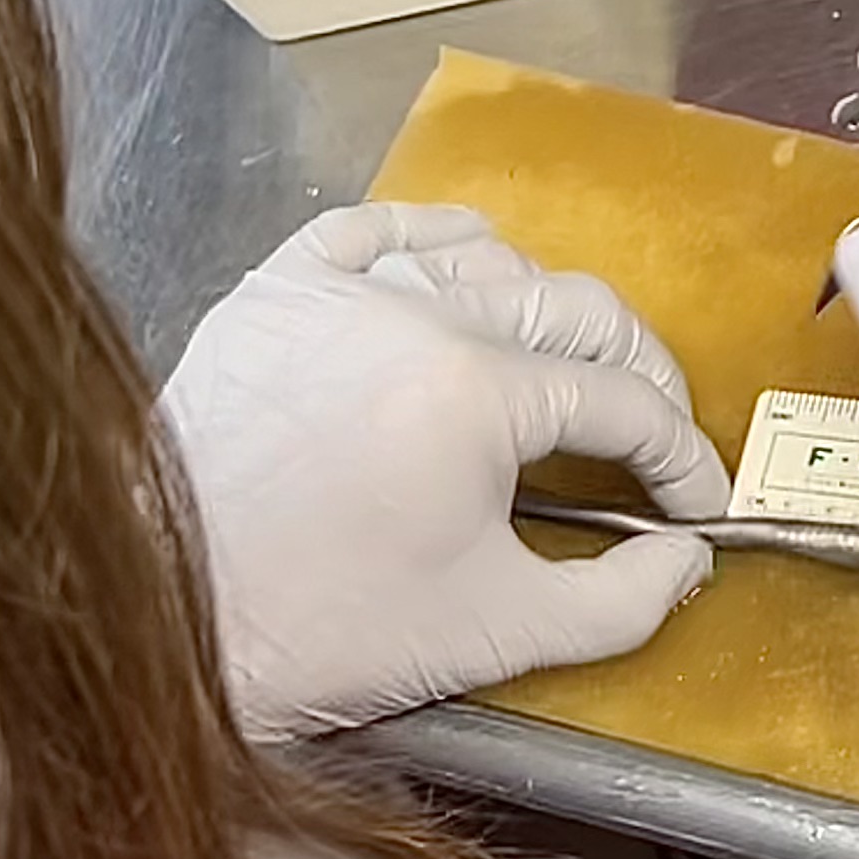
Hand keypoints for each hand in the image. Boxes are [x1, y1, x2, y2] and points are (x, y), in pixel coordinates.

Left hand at [161, 204, 727, 738]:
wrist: (162, 615)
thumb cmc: (321, 630)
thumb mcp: (497, 633)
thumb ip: (618, 601)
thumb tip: (687, 559)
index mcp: (478, 393)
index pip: (625, 402)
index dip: (681, 456)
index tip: (696, 503)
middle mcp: (417, 315)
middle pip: (578, 309)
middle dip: (640, 374)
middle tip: (653, 437)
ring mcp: (341, 291)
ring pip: (488, 258)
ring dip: (549, 310)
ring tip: (566, 367)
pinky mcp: (277, 291)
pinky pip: (377, 225)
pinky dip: (436, 238)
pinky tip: (464, 264)